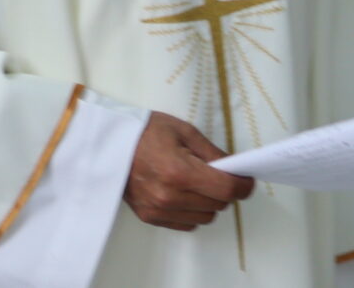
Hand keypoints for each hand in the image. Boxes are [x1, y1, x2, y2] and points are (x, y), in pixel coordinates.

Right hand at [122, 111, 252, 230]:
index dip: (243, 185)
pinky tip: (182, 193)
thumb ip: (211, 152)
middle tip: (215, 174)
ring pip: (206, 217)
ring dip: (208, 202)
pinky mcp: (151, 217)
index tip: (246, 180)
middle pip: (219, 204)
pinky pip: (188, 223)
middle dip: (223, 189)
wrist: (107, 144)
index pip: (226, 190)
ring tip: (195, 183)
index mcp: (179, 171)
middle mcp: (170, 196)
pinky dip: (192, 211)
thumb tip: (233, 168)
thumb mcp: (182, 130)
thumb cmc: (144, 132)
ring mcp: (159, 209)